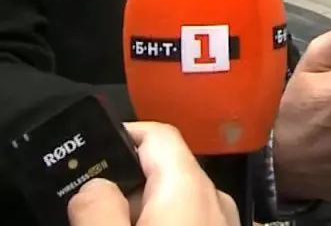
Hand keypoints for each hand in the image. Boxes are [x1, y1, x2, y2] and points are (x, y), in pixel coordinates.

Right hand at [67, 123, 238, 225]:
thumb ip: (98, 209)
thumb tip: (94, 184)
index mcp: (190, 186)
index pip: (158, 134)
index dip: (119, 135)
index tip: (84, 155)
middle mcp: (216, 197)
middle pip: (165, 171)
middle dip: (124, 183)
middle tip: (86, 204)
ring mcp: (226, 220)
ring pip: (176, 201)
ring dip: (141, 208)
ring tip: (107, 221)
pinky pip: (189, 220)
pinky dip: (162, 221)